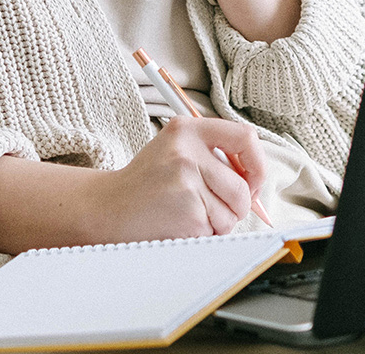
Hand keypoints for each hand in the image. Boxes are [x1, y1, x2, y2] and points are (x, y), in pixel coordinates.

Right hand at [87, 116, 267, 240]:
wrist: (107, 208)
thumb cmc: (145, 184)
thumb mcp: (174, 152)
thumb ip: (213, 157)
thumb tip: (257, 180)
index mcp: (186, 130)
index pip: (245, 137)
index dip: (257, 164)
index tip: (251, 180)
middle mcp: (187, 152)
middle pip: (243, 186)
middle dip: (237, 206)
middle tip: (211, 208)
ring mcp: (187, 182)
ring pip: (233, 213)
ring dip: (218, 223)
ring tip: (188, 214)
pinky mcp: (187, 212)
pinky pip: (216, 230)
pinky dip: (203, 234)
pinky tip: (179, 224)